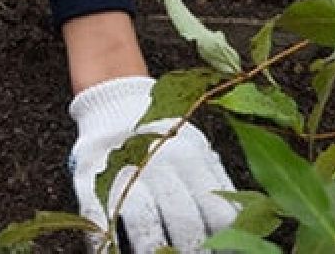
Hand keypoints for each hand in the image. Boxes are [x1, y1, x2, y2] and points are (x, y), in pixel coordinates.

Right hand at [69, 75, 236, 253]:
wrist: (117, 96)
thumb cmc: (162, 131)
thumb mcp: (195, 146)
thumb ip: (214, 178)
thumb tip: (244, 216)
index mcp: (192, 159)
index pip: (218, 212)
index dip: (224, 240)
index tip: (222, 251)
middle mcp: (162, 165)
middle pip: (184, 220)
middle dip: (192, 248)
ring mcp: (125, 169)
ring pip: (145, 222)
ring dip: (153, 248)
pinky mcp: (91, 173)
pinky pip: (97, 212)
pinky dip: (104, 238)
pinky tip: (110, 249)